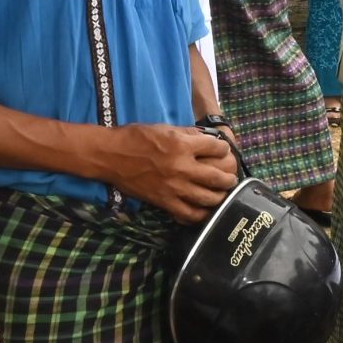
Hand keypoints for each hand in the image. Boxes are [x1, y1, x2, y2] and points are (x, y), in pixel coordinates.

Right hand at [100, 123, 238, 221]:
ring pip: (208, 198)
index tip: (224, 151)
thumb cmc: (135, 137)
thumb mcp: (165, 128)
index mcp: (182, 145)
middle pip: (218, 177)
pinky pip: (188, 214)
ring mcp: (174, 187)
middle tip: (231, 179)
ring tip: (221, 194)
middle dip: (229, 178)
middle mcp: (181, 167)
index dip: (224, 149)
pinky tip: (203, 211)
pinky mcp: (164, 202)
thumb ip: (187, 134)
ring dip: (219, 197)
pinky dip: (199, 214)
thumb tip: (206, 139)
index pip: (216, 147)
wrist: (110, 156)